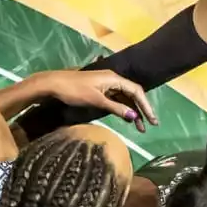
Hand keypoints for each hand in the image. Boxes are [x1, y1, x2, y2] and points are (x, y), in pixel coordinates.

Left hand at [43, 69, 158, 132]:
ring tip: (140, 128)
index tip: (152, 120)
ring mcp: (106, 84)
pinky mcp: (100, 90)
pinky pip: (117, 99)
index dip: (146, 106)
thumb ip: (116, 108)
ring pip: (125, 98)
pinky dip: (123, 109)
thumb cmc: (75, 91)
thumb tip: (133, 116)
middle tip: (150, 125)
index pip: (136, 91)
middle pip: (133, 94)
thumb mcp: (97, 101)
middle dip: (142, 110)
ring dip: (133, 112)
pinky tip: (127, 119)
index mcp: (114, 78)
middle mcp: (113, 79)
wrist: (54, 84)